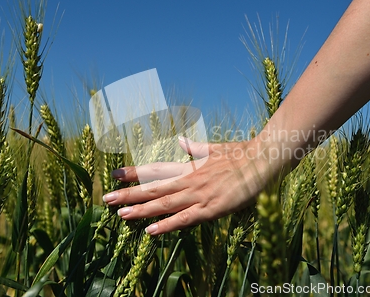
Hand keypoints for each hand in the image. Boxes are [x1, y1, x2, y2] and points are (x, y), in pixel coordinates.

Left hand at [102, 136, 276, 234]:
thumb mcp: (214, 148)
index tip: (115, 174)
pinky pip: (185, 219)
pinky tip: (150, 231)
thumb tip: (180, 139)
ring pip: (164, 204)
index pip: (156, 169)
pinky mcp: (212, 208)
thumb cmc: (240, 153)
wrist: (262, 160)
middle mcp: (189, 179)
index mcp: (189, 166)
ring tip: (120, 214)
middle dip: (129, 193)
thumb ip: (194, 147)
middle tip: (107, 198)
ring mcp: (199, 194)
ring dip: (141, 209)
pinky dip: (166, 225)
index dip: (134, 173)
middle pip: (154, 188)